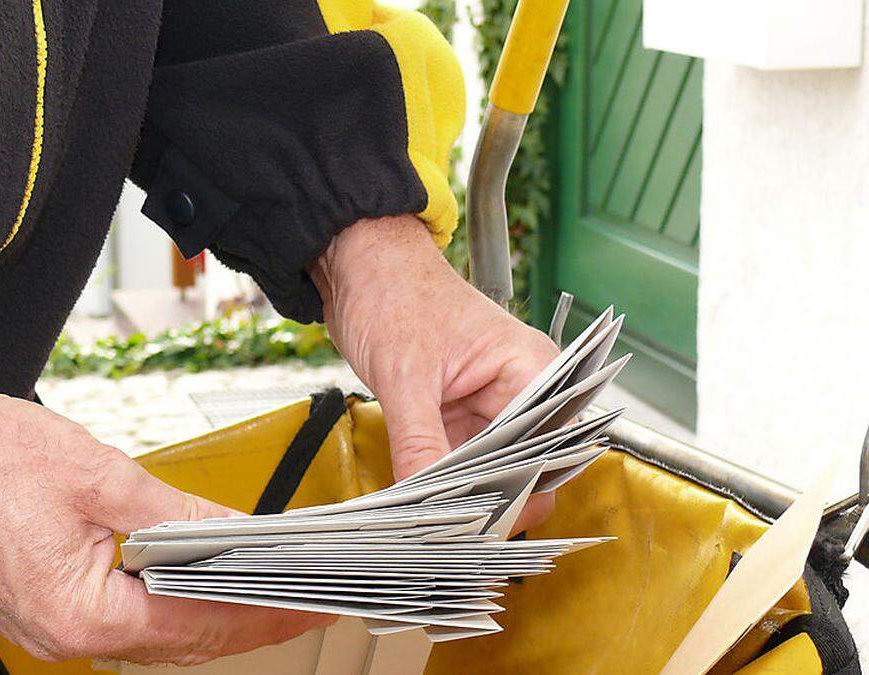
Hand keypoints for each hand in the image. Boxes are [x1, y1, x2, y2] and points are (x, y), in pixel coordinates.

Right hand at [0, 376, 331, 664]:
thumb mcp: (100, 478)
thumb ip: (177, 517)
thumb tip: (235, 536)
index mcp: (79, 615)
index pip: (196, 625)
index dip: (260, 613)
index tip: (306, 604)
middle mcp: (61, 635)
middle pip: (178, 641)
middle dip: (245, 621)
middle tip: (302, 604)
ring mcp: (45, 624)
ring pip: (150, 637)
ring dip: (208, 618)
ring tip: (263, 598)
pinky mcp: (37, 603)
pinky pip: (119, 620)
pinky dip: (165, 608)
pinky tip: (193, 590)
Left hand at [310, 216, 560, 534]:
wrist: (359, 265)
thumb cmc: (394, 291)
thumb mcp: (405, 376)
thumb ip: (420, 442)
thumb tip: (428, 502)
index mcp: (532, 369)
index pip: (548, 451)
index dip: (520, 492)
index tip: (484, 524)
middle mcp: (520, 390)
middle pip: (523, 468)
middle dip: (488, 499)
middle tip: (451, 528)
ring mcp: (488, 404)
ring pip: (489, 471)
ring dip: (462, 494)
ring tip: (432, 518)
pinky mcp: (458, 414)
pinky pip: (459, 462)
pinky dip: (442, 481)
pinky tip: (421, 499)